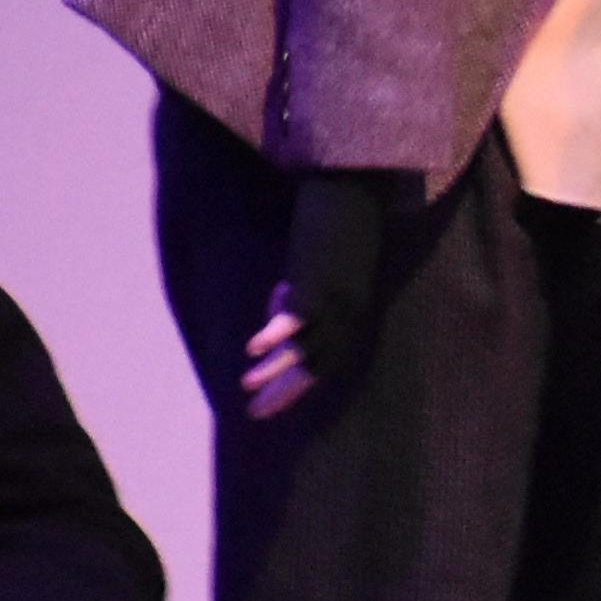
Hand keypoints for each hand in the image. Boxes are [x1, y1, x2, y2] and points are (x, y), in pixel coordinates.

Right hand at [241, 169, 402, 417]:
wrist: (355, 187)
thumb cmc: (339, 223)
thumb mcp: (321, 267)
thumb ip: (303, 291)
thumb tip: (278, 307)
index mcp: (353, 313)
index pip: (326, 364)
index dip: (297, 387)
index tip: (268, 406)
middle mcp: (349, 313)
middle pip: (317, 366)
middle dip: (284, 391)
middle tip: (255, 413)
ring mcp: (337, 299)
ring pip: (306, 349)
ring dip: (274, 370)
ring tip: (246, 385)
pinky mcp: (321, 280)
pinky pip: (297, 318)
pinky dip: (274, 335)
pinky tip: (252, 349)